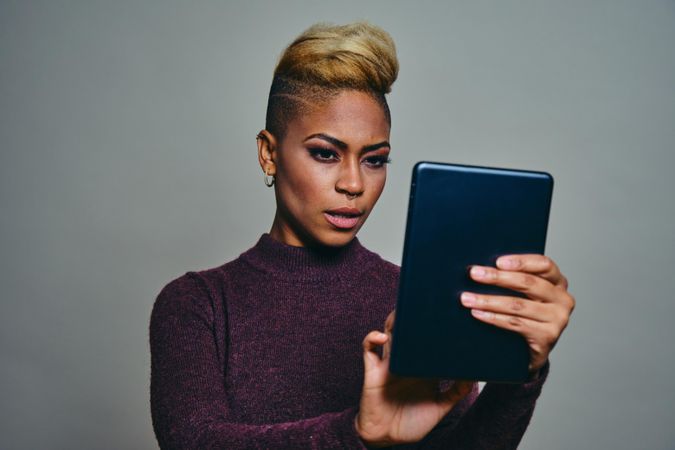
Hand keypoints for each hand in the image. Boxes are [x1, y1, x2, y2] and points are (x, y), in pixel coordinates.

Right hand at [356, 311, 474, 446]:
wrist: (387, 438)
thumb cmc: (412, 423)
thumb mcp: (440, 408)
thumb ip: (455, 393)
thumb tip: (473, 376)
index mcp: (422, 366)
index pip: (429, 340)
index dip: (436, 327)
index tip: (449, 314)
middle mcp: (406, 360)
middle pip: (409, 330)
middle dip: (414, 315)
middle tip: (427, 302)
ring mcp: (388, 363)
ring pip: (389, 333)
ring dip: (395, 320)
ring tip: (405, 311)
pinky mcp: (373, 370)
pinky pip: (369, 348)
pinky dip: (372, 338)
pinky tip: (382, 336)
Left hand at [460, 255, 574, 373]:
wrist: (533, 350)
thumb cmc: (527, 314)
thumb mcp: (527, 294)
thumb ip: (516, 278)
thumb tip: (483, 267)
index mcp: (558, 282)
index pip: (544, 264)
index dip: (521, 262)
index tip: (498, 262)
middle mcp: (562, 299)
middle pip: (528, 283)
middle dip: (497, 278)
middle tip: (474, 274)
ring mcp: (557, 319)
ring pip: (517, 305)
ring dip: (488, 300)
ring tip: (467, 298)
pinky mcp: (547, 336)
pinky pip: (515, 323)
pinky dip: (493, 317)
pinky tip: (478, 313)